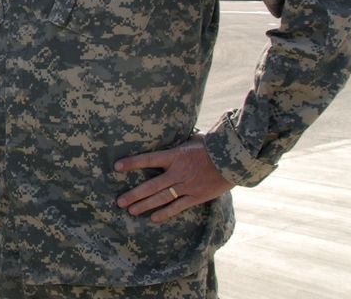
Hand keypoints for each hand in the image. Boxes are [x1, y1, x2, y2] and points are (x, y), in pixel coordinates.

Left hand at [114, 134, 234, 223]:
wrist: (234, 159)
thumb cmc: (212, 145)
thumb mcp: (192, 138)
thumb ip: (178, 142)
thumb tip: (167, 132)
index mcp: (175, 155)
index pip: (148, 158)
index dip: (132, 163)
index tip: (116, 167)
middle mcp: (178, 172)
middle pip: (151, 185)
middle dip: (134, 194)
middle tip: (119, 202)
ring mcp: (187, 186)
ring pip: (161, 198)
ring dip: (144, 205)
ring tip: (130, 211)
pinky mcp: (197, 196)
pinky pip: (178, 207)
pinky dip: (165, 213)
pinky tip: (153, 218)